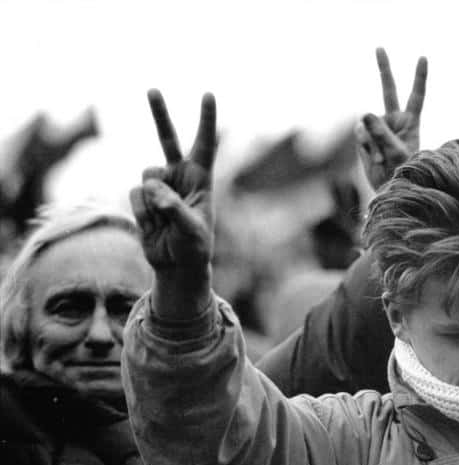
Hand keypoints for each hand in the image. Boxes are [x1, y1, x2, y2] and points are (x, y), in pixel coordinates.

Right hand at [129, 90, 216, 318]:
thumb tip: (153, 189)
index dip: (206, 120)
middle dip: (159, 114)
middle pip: (167, 139)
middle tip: (152, 88)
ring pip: (146, 175)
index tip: (208, 94)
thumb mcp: (191, 230)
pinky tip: (153, 225)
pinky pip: (135, 195)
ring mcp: (159, 186)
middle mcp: (179, 177)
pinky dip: (142, 211)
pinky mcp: (142, 198)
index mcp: (201, 179)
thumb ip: (173, 208)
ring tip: (164, 220)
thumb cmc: (193, 247)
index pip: (205, 144)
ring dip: (152, 198)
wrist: (176, 266)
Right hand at [356, 48, 426, 189]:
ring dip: (370, 141)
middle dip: (384, 69)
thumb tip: (364, 112)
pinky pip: (359, 133)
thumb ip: (381, 133)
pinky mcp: (366, 137)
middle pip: (389, 90)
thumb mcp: (395, 153)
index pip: (416, 96)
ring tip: (380, 159)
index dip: (419, 77)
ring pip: (367, 122)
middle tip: (380, 47)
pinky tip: (372, 158)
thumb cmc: (401, 172)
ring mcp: (378, 128)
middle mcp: (394, 121)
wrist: (389, 190)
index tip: (423, 57)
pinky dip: (364, 146)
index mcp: (410, 122)